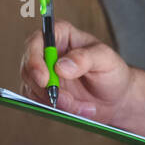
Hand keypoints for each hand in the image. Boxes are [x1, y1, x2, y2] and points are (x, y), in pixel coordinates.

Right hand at [19, 19, 133, 120]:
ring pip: (33, 89)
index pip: (38, 40)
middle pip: (29, 67)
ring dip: (56, 102)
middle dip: (46, 88)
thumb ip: (84, 59)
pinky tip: (78, 110)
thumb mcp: (105, 59)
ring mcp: (42, 73)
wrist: (116, 98)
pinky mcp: (41, 92)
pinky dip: (57, 110)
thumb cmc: (111, 71)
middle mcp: (46, 52)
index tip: (44, 79)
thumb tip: (60, 66)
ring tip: (82, 107)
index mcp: (61, 34)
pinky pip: (38, 103)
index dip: (35, 59)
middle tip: (67, 101)